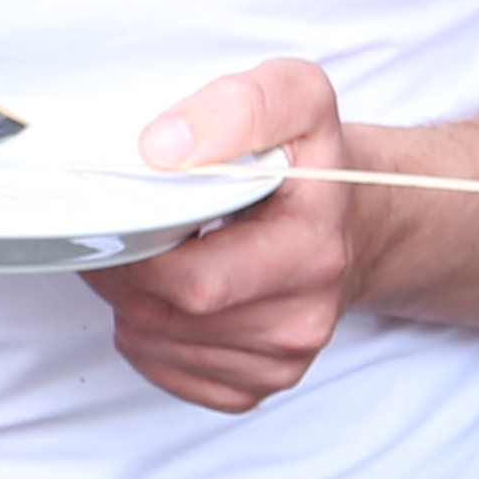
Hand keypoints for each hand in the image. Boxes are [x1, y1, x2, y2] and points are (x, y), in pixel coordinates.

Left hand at [84, 59, 380, 412]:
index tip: (124, 209)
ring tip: (157, 252)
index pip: (192, 281)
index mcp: (313, 251)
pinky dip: (148, 333)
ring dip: (132, 299)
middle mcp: (304, 317)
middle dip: (124, 271)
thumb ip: (240, 106)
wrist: (354, 220)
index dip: (137, 247)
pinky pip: (166, 370)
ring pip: (154, 343)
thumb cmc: (313, 161)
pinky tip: (173, 293)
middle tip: (124, 228)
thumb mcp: (299, 95)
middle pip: (163, 315)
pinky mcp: (259, 384)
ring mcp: (282, 359)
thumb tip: (163, 148)